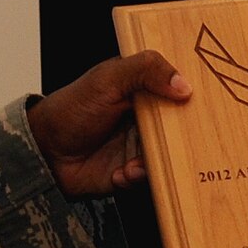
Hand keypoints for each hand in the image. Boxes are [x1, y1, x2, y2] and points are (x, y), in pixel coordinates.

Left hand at [27, 51, 190, 196]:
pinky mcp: (134, 170)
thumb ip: (145, 71)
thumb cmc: (69, 110)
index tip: (203, 102)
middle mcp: (146, 117)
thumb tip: (183, 84)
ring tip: (138, 160)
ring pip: (170, 154)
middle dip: (183, 135)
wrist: (44, 152)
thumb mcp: (107, 80)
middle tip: (177, 139)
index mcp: (142, 89)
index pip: (178, 88)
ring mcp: (140, 144)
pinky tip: (121, 172)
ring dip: (158, 160)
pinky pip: (151, 177)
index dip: (192, 95)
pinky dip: (139, 176)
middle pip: (180, 125)